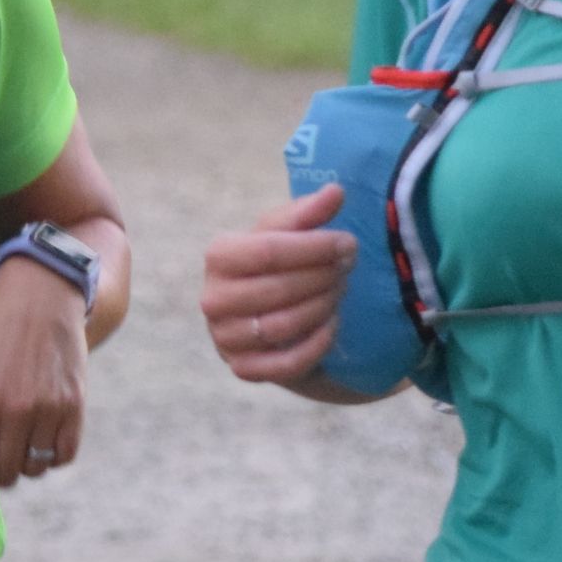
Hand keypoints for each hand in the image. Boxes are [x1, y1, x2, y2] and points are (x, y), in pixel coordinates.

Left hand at [0, 250, 87, 492]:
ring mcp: (49, 410)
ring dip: (21, 464)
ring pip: (35, 468)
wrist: (40, 292)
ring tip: (12, 443)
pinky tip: (38, 439)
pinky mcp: (75, 405)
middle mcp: (16, 412)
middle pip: (4, 474)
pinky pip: (64, 455)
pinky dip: (51, 456)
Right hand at [200, 183, 357, 385]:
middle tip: (348, 267)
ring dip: (322, 306)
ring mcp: (225, 338)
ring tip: (340, 291)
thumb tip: (336, 191)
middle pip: (278, 288)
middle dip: (322, 276)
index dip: (314, 247)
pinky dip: (316, 344)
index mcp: (218, 256)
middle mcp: (213, 299)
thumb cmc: (276, 266)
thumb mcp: (288, 235)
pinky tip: (332, 325)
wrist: (264, 315)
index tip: (348, 242)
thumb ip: (309, 213)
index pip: (268, 250)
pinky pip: (286, 363)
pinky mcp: (243, 369)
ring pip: (283, 325)